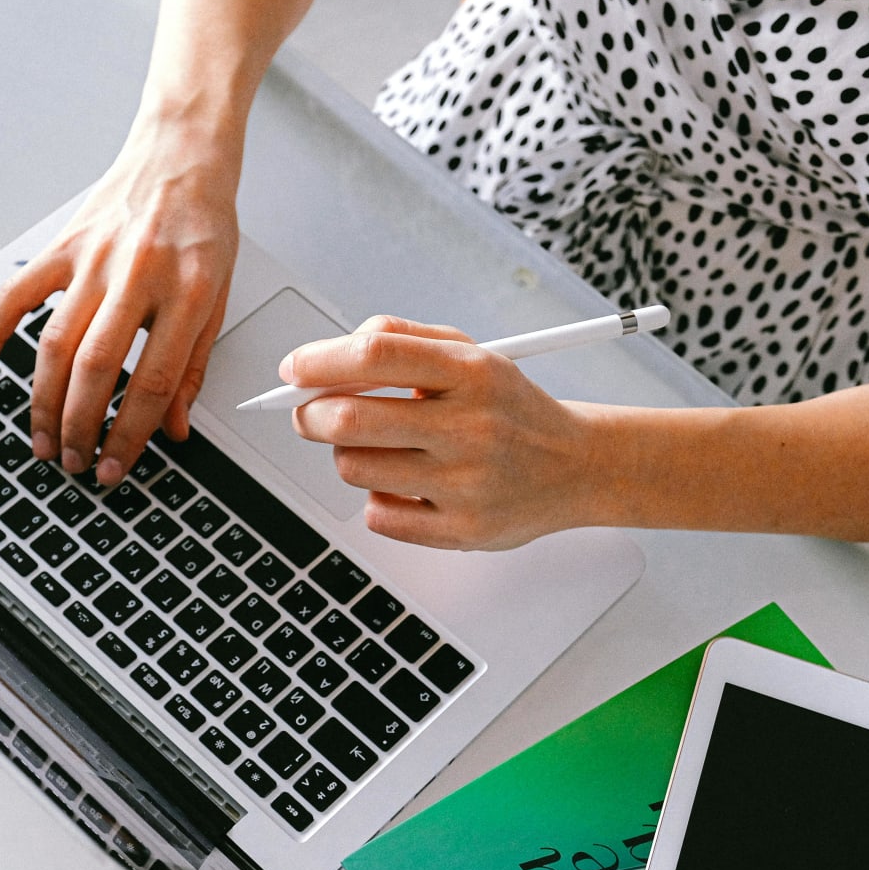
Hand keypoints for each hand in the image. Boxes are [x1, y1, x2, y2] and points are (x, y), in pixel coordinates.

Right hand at [0, 120, 238, 486]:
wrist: (182, 152)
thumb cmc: (204, 222)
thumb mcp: (219, 296)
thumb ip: (192, 365)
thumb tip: (173, 425)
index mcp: (188, 292)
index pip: (151, 382)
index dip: (129, 435)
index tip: (114, 467)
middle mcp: (139, 275)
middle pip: (97, 368)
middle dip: (80, 427)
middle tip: (73, 462)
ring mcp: (96, 258)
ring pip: (55, 343)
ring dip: (44, 401)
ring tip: (43, 439)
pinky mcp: (63, 244)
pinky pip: (16, 296)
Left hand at [286, 317, 598, 549]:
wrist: (576, 466)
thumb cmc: (507, 407)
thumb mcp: (469, 353)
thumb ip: (401, 339)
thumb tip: (333, 349)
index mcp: (471, 372)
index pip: (374, 356)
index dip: (318, 361)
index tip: (292, 369)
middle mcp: (470, 426)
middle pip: (349, 419)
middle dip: (308, 415)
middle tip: (306, 413)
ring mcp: (466, 483)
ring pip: (353, 467)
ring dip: (346, 455)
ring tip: (374, 447)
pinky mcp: (462, 531)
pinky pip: (378, 515)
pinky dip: (377, 498)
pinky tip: (405, 484)